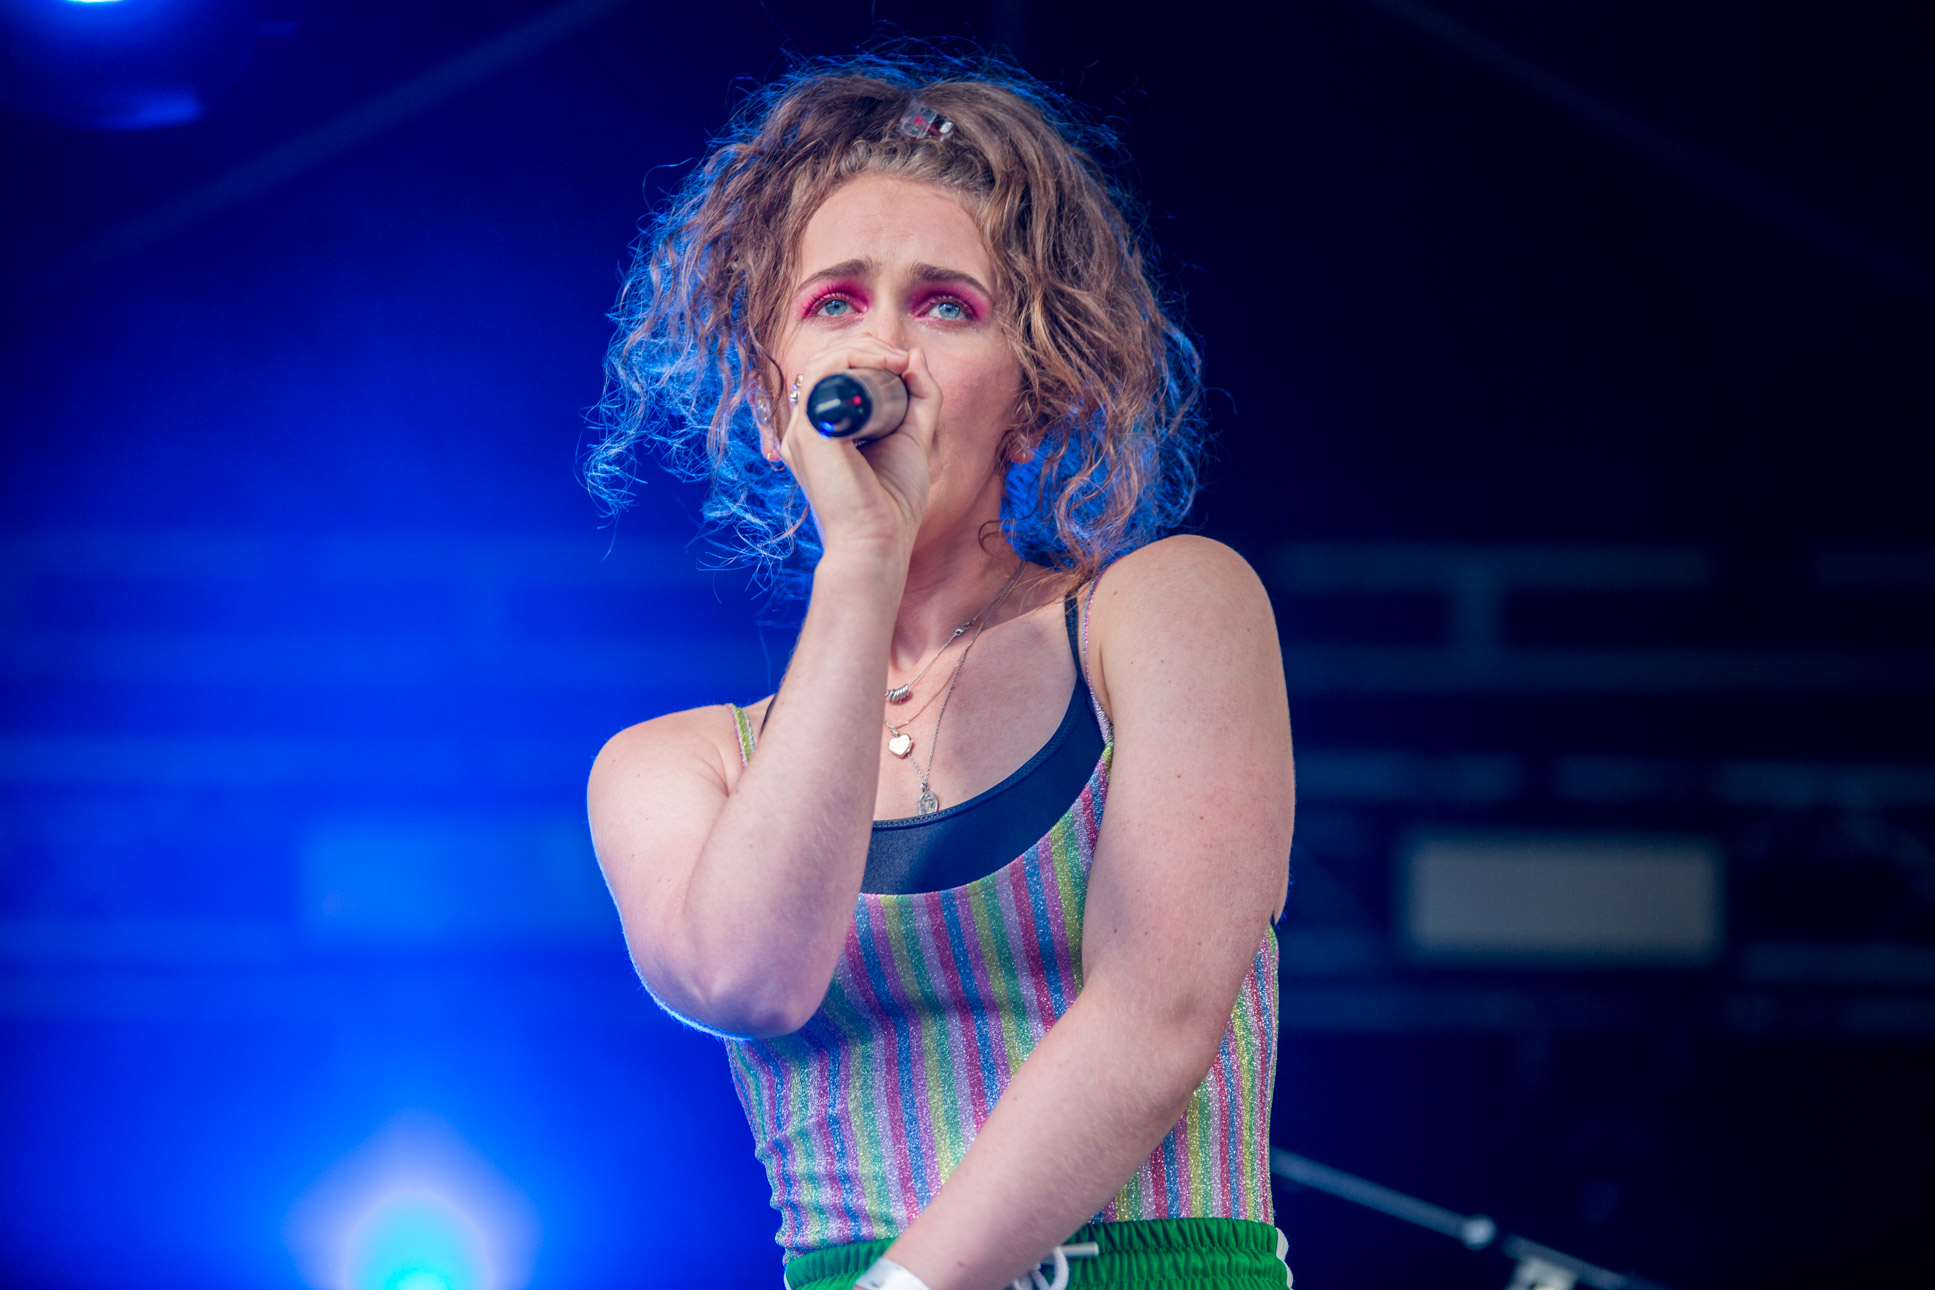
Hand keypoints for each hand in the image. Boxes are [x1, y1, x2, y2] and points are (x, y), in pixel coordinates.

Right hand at [774, 336, 940, 562]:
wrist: (880, 541)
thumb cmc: (894, 502)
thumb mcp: (915, 437)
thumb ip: (921, 397)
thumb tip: (914, 355)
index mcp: (823, 430)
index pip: (834, 373)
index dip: (869, 355)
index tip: (906, 364)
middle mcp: (805, 428)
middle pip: (826, 362)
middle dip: (868, 348)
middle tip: (903, 360)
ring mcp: (801, 430)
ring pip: (822, 362)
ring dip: (862, 350)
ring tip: (896, 362)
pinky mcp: (807, 433)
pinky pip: (821, 375)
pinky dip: (852, 359)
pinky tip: (883, 365)